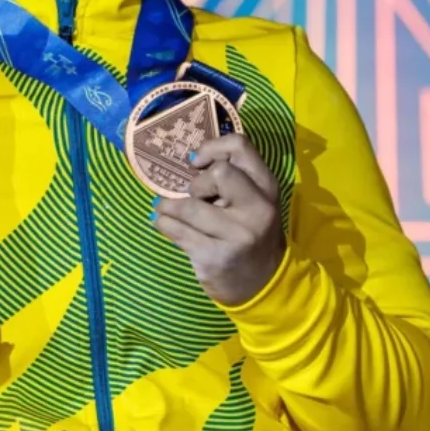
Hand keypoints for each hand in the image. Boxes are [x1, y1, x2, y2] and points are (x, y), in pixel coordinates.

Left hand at [152, 133, 285, 306]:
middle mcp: (257, 209)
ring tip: (164, 208)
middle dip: (196, 183)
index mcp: (267, 187)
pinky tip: (162, 223)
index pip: (240, 147)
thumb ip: (232, 178)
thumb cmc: (249, 232)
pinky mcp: (214, 257)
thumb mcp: (253, 201)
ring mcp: (237, 235)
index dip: (212, 148)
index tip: (196, 163)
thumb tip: (188, 160)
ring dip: (168, 205)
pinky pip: (176, 230)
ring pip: (188, 206)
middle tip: (193, 196)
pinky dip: (162, 223)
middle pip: (218, 173)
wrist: (262, 284)